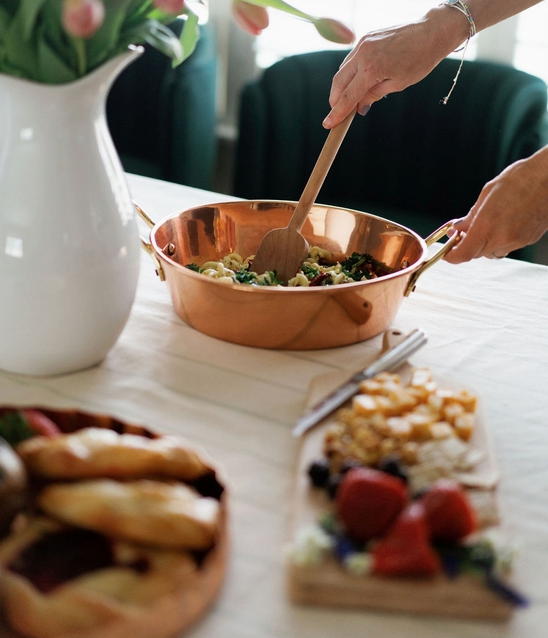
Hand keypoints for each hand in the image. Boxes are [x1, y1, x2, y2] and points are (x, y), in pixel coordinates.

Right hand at [322, 9, 466, 128]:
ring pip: (342, 71)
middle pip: (338, 83)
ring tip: (351, 99)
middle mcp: (363, 54)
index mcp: (372, 69)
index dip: (337, 113)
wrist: (431, 32)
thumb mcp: (398, 84)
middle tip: (338, 114)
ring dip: (342, 87)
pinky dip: (350, 73)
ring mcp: (362, 44)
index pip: (347, 96)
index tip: (328, 124)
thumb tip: (358, 107)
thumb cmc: (419, 60)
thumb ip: (374, 95)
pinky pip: (351, 60)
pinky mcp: (365, 38)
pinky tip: (358, 82)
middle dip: (335, 101)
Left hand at [444, 146, 547, 262]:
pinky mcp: (528, 239)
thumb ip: (471, 216)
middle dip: (467, 245)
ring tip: (486, 224)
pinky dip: (500, 239)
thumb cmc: (522, 178)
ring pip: (492, 251)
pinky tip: (503, 222)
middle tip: (462, 232)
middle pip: (476, 254)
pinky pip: (507, 246)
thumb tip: (459, 228)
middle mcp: (502, 238)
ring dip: (484, 243)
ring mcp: (517, 241)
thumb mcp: (487, 193)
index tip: (446, 252)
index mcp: (487, 226)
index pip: (463, 254)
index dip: (451, 256)